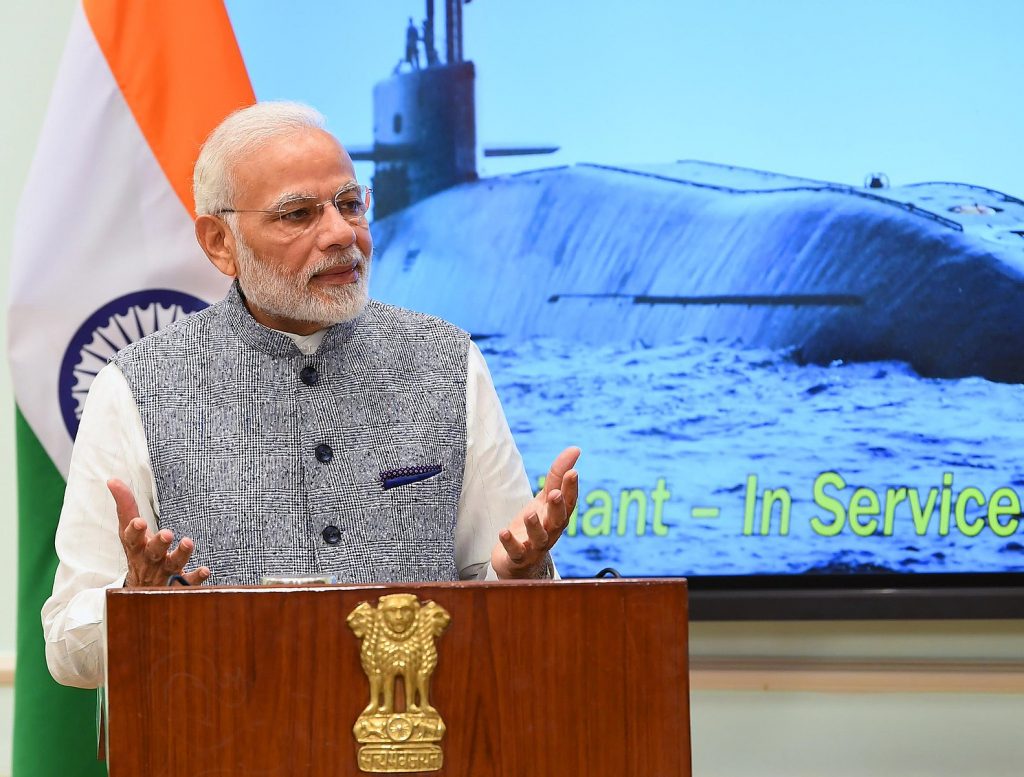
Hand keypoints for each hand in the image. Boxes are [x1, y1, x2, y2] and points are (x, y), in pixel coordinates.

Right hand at [108, 479, 209, 586]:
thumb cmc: (138, 551)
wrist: (141, 590)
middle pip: (153, 553)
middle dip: (158, 543)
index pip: (131, 539)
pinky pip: (188, 583)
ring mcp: (164, 574)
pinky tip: (206, 570)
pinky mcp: (178, 585)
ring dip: (181, 555)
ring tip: (187, 542)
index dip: (134, 531)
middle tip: (167, 534)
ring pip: (172, 566)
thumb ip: (125, 506)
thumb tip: (112, 480)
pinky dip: (196, 577)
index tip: (139, 522)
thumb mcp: (129, 531)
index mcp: (136, 548)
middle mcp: (149, 562)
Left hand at [491, 447, 579, 578]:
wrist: (519, 561)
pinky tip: (503, 532)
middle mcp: (551, 532)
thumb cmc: (536, 524)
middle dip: (557, 507)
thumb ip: (558, 475)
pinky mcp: (518, 557)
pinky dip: (510, 543)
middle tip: (555, 493)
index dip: (571, 488)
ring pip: (539, 538)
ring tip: (530, 513)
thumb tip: (575, 449)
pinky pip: (515, 551)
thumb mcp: (545, 499)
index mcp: (558, 516)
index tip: (573, 472)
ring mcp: (535, 546)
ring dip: (535, 526)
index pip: (569, 502)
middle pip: (558, 521)